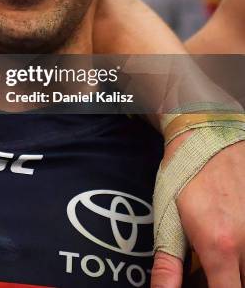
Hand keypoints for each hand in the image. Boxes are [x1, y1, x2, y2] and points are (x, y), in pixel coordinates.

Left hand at [151, 134, 244, 286]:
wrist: (209, 133)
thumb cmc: (185, 175)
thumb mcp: (168, 218)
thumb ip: (168, 265)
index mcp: (220, 247)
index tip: (206, 285)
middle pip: (244, 283)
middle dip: (229, 280)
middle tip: (213, 268)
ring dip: (240, 266)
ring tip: (225, 253)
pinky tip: (236, 234)